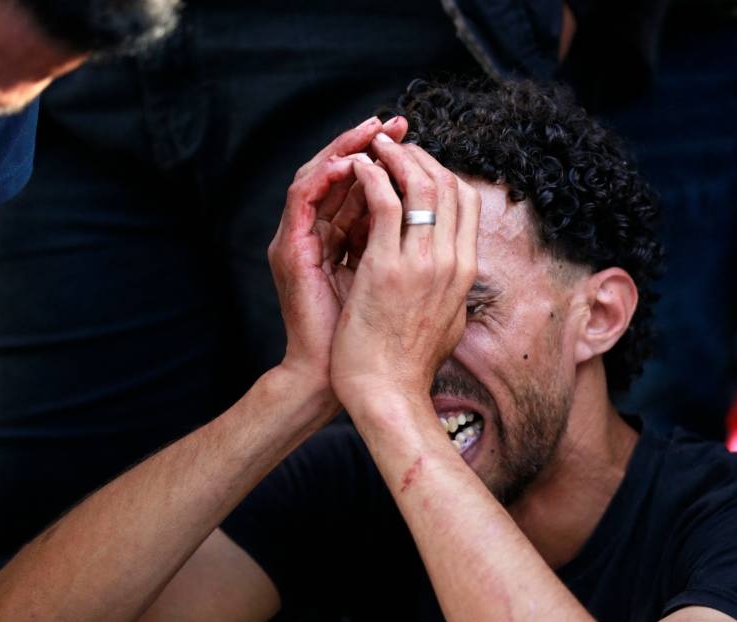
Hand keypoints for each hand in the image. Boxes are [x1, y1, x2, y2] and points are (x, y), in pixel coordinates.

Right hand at [267, 116, 406, 389]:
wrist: (359, 384)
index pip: (366, 186)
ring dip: (345, 145)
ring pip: (317, 173)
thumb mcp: (404, 286)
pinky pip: (303, 195)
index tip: (418, 139)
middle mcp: (320, 234)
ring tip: (373, 128)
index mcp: (347, 243)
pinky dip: (325, 173)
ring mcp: (301, 240)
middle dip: (372, 143)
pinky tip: (350, 159)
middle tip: (398, 121)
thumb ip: (412, 255)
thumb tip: (447, 231)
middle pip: (340, 171)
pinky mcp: (290, 250)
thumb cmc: (386, 343)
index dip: (390, 159)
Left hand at [330, 136, 479, 410]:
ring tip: (371, 147)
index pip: (466, 201)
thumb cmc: (409, 364)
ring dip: (394, 158)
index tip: (413, 166)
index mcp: (466, 272)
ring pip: (419, 185)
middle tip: (389, 148)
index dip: (440, 173)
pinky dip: (370, 177)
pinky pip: (384, 203)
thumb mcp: (447, 320)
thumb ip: (451, 289)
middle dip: (418, 157)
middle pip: (448, 184)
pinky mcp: (386, 268)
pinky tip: (355, 169)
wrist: (388, 395)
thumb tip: (454, 273)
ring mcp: (422, 263)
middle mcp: (451, 262)